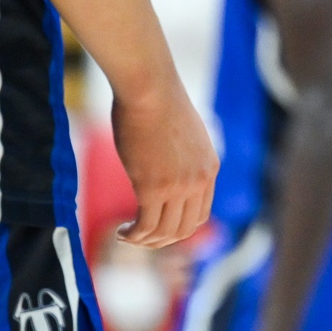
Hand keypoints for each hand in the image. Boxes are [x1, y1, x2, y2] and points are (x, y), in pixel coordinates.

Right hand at [110, 72, 216, 248]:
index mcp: (209, 168)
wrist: (150, 89)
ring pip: (165, 232)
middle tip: (138, 238)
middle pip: (185, 229)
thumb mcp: (182, 134)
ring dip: (144, 241)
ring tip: (126, 236)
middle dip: (161, 241)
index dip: (179, 227)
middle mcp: (199, 180)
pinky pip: (146, 226)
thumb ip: (182, 156)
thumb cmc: (159, 104)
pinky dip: (133, 235)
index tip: (157, 227)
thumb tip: (166, 163)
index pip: (201, 214)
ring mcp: (178, 186)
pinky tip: (121, 231)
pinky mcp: (154, 187)